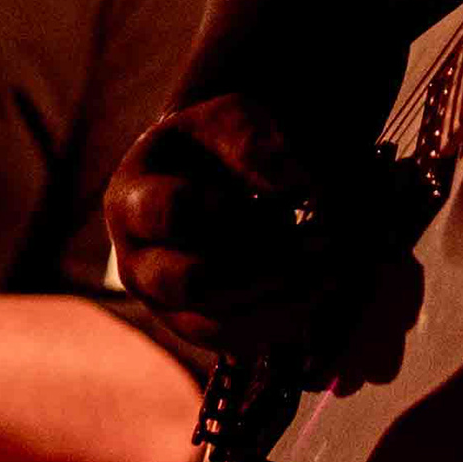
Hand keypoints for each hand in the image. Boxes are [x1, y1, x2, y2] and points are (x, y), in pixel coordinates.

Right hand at [107, 94, 346, 354]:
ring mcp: (165, 305)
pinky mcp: (198, 327)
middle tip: (316, 242)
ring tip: (330, 268)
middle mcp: (137, 263)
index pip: (169, 212)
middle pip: (190, 282)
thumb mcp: (230, 121)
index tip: (273, 194)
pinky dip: (284, 318)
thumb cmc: (214, 145)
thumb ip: (254, 143)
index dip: (226, 205)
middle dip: (261, 265)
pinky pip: (238, 340)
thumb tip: (298, 182)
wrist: (210, 176)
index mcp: (132, 201)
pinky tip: (321, 287)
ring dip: (282, 299)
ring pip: (217, 323)